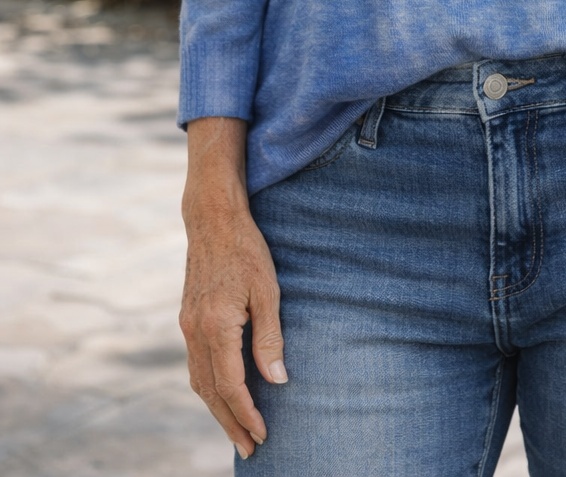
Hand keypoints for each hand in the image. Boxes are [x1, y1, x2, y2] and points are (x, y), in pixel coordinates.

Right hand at [179, 117, 286, 459]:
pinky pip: (195, 364)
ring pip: (198, 381)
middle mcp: (195, 331)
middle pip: (210, 392)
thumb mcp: (268, 289)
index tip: (263, 435)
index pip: (230, 386)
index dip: (246, 414)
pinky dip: (208, 386)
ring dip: (217, 409)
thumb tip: (277, 380)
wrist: (212, 218)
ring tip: (237, 429)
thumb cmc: (246, 249)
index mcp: (216, 326)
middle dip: (230, 423)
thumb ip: (270, 337)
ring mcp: (187, 325)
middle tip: (250, 449)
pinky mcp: (187, 319)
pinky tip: (222, 393)